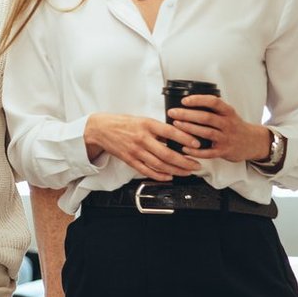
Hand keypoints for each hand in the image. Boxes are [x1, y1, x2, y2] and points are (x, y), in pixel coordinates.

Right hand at [85, 112, 201, 180]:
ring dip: (176, 170)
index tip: (196, 144)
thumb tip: (177, 136)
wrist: (100, 129)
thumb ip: (158, 128)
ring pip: (159, 164)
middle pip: (167, 153)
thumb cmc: (123, 123)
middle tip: (196, 164)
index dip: (185, 139)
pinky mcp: (129, 160)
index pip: (170, 132)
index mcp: (146, 125)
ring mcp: (135, 151)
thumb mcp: (142, 119)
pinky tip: (169, 176)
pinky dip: (159, 175)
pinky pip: (146, 170)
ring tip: (187, 171)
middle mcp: (141, 138)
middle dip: (184, 161)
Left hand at [170, 94, 272, 163]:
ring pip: (206, 133)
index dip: (198, 100)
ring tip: (176, 125)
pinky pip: (208, 152)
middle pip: (206, 117)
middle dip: (187, 114)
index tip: (184, 101)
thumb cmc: (235, 126)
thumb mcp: (228, 114)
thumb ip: (213, 109)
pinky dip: (195, 151)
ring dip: (189, 129)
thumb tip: (188, 102)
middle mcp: (228, 124)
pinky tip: (184, 148)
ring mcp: (226, 138)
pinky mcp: (224, 151)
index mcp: (228, 112)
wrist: (253, 142)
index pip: (214, 102)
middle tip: (173, 113)